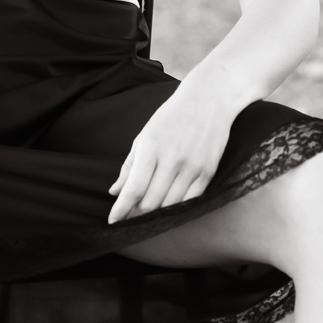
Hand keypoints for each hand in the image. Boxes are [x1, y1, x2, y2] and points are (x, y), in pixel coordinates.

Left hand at [107, 80, 238, 223]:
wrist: (209, 100)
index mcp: (151, 148)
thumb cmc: (171, 117)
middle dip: (137, 214)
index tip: (112, 221)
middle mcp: (172, 160)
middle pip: (151, 202)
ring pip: (170, 205)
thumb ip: (129, 165)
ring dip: (156, 214)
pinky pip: (190, 201)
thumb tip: (115, 191)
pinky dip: (177, 209)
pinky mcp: (208, 172)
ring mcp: (193, 167)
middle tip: (129, 217)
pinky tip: (168, 209)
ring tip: (146, 214)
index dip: (121, 209)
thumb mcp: (144, 135)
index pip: (133, 188)